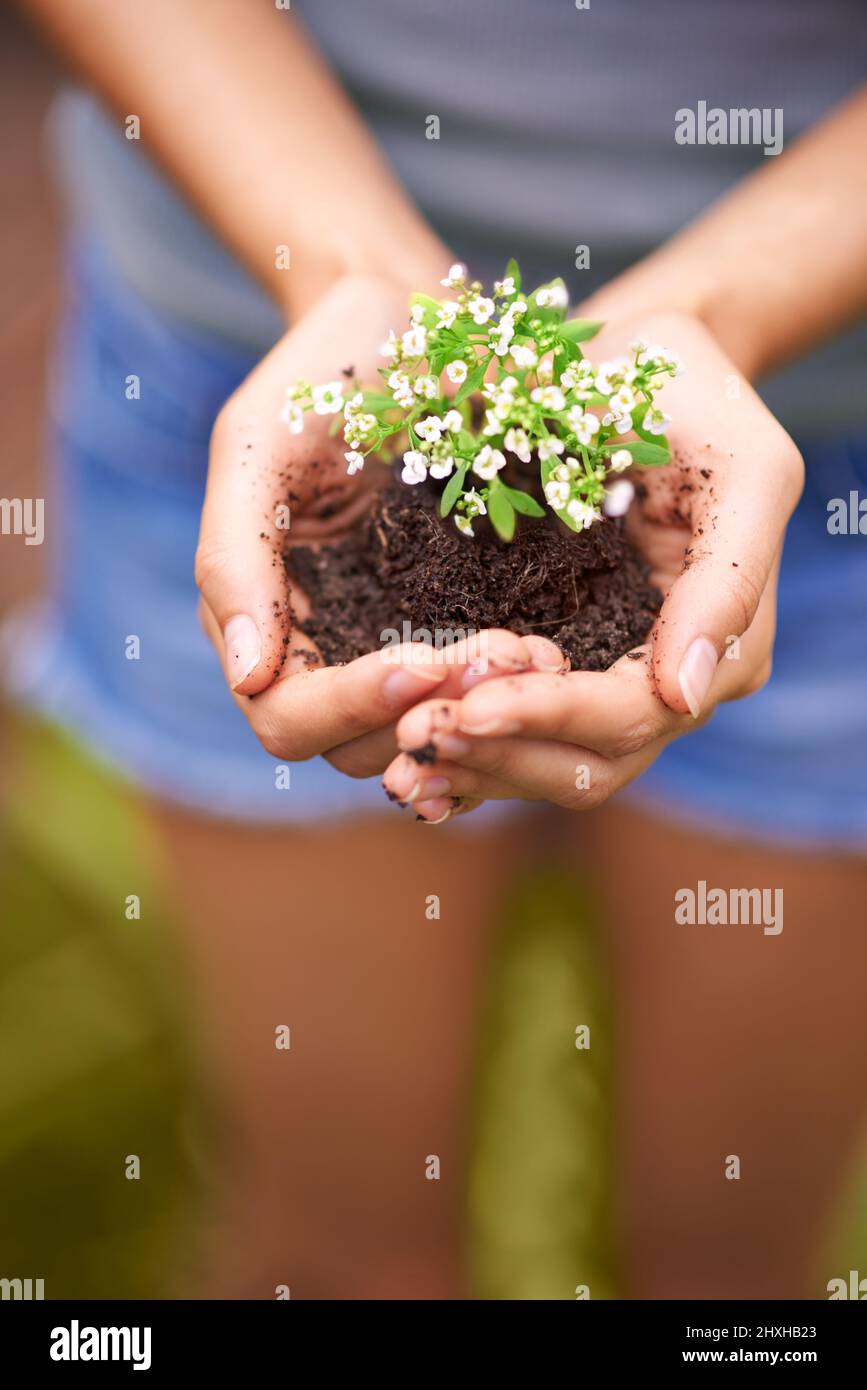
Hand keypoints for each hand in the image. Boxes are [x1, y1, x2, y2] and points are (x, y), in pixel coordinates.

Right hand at [195, 272, 558, 771]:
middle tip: (505, 659)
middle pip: (354, 746)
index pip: (285, 716)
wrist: (404, 321)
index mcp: (258, 616)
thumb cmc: (323, 373)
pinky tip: (545, 652)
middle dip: (427, 713)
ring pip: (415, 734)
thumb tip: (247, 677)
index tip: (427, 658)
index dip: (351, 706)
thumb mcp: (260, 443)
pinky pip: (463, 697)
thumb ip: (235, 554)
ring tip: (534, 656)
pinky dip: (500, 693)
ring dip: (473, 713)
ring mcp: (381, 643)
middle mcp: (316, 647)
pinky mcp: (442, 627)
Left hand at [381, 310, 804, 817]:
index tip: (470, 706)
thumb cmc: (691, 393)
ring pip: (551, 766)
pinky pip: (520, 739)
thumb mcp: (742, 466)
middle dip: (504, 754)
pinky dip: (471, 758)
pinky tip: (410, 767)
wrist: (633, 359)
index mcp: (728, 644)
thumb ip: (728, 579)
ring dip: (478, 769)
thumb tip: (685, 697)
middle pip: (591, 762)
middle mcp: (671, 680)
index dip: (555, 715)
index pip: (637, 714)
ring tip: (401, 761)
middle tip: (416, 735)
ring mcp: (616, 679)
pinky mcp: (564, 667)